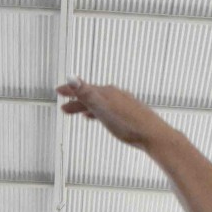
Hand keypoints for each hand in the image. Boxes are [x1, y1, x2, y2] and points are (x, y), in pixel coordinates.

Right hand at [56, 82, 172, 149]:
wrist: (153, 135)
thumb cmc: (128, 124)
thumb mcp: (103, 108)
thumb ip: (86, 93)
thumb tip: (71, 76)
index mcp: (107, 93)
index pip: (83, 88)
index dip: (70, 90)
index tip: (58, 90)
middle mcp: (115, 95)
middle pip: (91, 96)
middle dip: (77, 100)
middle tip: (63, 107)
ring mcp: (123, 104)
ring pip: (100, 103)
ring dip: (88, 107)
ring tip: (79, 113)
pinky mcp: (129, 114)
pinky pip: (110, 110)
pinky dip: (100, 112)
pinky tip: (100, 118)